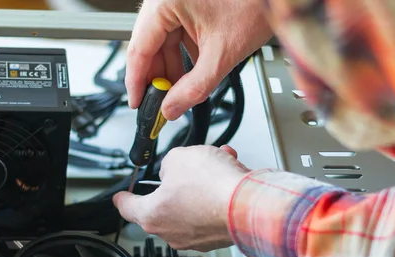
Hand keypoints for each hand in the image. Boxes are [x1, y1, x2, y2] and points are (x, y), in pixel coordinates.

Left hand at [113, 145, 249, 251]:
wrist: (248, 204)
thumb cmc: (212, 187)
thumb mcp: (179, 158)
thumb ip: (169, 164)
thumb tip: (175, 171)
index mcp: (152, 215)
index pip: (128, 208)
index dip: (123, 198)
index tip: (121, 197)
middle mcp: (172, 233)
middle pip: (166, 205)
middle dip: (177, 183)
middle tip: (187, 168)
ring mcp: (196, 239)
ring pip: (193, 207)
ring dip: (201, 187)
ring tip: (217, 166)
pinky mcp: (219, 238)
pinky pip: (212, 214)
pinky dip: (218, 197)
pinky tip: (228, 179)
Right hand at [126, 0, 272, 119]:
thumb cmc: (257, 4)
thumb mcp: (221, 55)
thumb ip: (193, 88)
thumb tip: (172, 108)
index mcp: (165, 1)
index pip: (139, 49)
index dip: (137, 82)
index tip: (139, 104)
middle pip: (149, 45)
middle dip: (157, 78)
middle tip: (162, 104)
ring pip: (163, 40)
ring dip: (172, 68)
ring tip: (180, 92)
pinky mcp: (190, 2)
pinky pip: (178, 32)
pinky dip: (184, 54)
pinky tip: (192, 72)